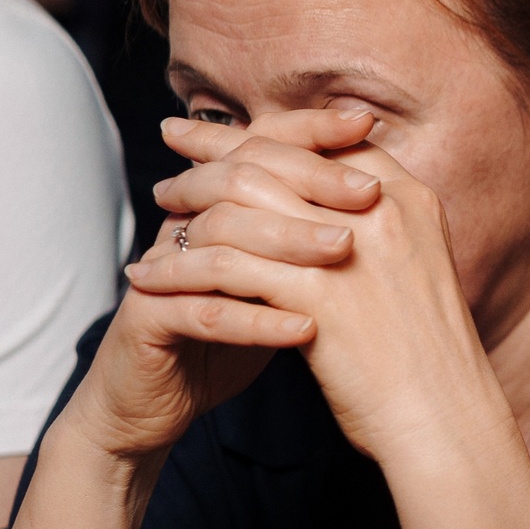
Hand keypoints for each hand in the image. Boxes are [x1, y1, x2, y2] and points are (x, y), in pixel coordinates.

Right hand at [62, 108, 375, 463]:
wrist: (157, 405)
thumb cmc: (230, 339)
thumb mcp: (279, 280)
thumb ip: (312, 236)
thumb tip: (383, 189)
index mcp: (212, 205)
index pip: (261, 146)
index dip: (311, 132)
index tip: (366, 124)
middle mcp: (182, 224)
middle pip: (241, 180)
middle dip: (309, 182)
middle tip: (368, 193)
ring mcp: (161, 270)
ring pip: (223, 240)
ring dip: (288, 245)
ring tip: (345, 254)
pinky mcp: (146, 320)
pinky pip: (205, 311)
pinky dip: (259, 319)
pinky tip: (306, 328)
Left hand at [129, 111, 511, 470]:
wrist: (446, 418)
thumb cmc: (429, 359)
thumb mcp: (415, 271)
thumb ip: (377, 232)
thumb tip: (321, 212)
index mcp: (410, 199)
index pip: (327, 139)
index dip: (270, 129)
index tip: (225, 132)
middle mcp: (382, 209)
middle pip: (278, 154)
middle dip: (215, 150)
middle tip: (172, 154)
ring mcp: (350, 246)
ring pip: (243, 199)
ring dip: (190, 204)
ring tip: (161, 214)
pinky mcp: (315, 293)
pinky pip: (223, 263)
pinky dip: (179, 266)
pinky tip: (153, 276)